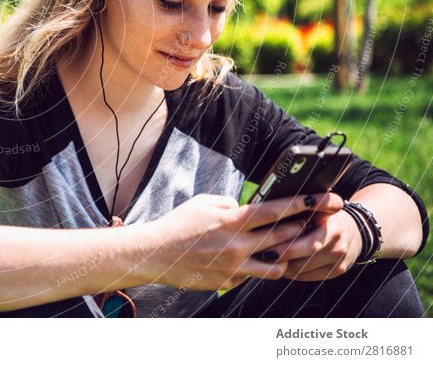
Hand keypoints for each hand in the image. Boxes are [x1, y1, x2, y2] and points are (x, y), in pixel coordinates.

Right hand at [140, 192, 341, 290]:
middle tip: (324, 224)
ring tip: (289, 249)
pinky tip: (254, 261)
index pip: (277, 210)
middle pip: (285, 237)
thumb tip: (246, 208)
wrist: (155, 255)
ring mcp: (234, 267)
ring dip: (287, 256)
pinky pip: (252, 276)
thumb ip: (230, 203)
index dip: (305, 204)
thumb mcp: (204, 203)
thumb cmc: (178, 224)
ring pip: (277, 265)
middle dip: (309, 229)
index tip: (326, 199)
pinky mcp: (228, 282)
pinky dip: (257, 268)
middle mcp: (238, 245)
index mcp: (232, 220)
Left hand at [268, 207, 362, 280]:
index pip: (307, 244)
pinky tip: (282, 266)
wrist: (358, 229)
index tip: (264, 245)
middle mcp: (337, 248)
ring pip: (304, 271)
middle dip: (280, 259)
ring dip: (283, 268)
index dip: (285, 247)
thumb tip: (273, 211)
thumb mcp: (319, 208)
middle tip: (260, 256)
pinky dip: (294, 273)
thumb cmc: (330, 215)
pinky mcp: (337, 272)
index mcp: (333, 230)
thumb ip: (301, 210)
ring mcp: (338, 262)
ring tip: (266, 260)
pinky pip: (310, 277)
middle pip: (303, 261)